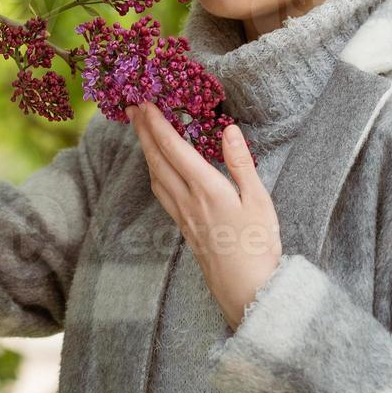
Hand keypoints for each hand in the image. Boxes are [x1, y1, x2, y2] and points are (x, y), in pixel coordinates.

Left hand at [125, 101, 282, 330]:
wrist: (246, 289)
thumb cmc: (258, 245)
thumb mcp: (259, 200)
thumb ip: (241, 163)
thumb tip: (229, 129)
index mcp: (206, 189)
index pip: (174, 148)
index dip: (157, 123)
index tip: (145, 103)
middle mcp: (188, 200)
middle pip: (157, 159)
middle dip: (143, 131)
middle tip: (131, 108)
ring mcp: (183, 215)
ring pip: (155, 176)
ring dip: (146, 150)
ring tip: (140, 131)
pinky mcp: (184, 227)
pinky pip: (161, 192)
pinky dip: (154, 171)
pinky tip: (156, 168)